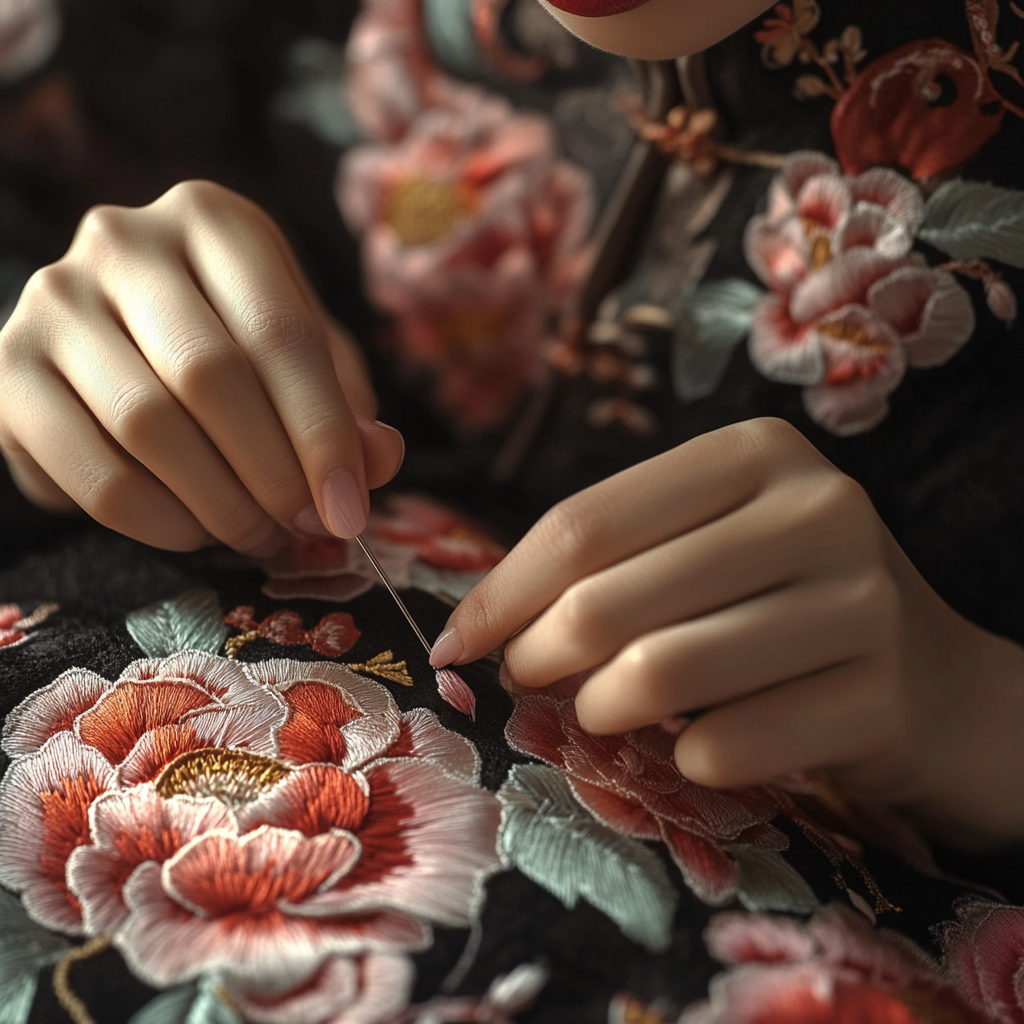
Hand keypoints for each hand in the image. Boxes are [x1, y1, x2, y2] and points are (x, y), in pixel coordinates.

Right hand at [0, 180, 403, 553]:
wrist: (119, 342)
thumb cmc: (232, 342)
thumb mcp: (303, 359)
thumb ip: (344, 403)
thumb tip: (376, 458)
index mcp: (213, 221)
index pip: (280, 332)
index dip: (323, 433)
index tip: (350, 508)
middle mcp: (123, 242)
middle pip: (210, 376)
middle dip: (273, 473)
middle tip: (305, 526)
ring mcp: (54, 302)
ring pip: (147, 425)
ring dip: (220, 504)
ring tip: (258, 534)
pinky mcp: (9, 372)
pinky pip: (94, 474)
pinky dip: (160, 523)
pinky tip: (196, 530)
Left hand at [434, 418, 1023, 845]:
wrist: (938, 686)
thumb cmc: (786, 605)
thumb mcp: (708, 547)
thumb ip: (612, 560)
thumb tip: (481, 622)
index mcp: (758, 453)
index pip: (585, 523)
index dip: (503, 591)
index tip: (459, 642)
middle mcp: (819, 509)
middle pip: (607, 601)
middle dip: (537, 655)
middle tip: (526, 679)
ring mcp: (861, 602)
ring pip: (658, 674)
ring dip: (601, 712)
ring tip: (602, 713)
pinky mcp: (880, 698)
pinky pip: (723, 747)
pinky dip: (684, 761)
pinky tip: (696, 748)